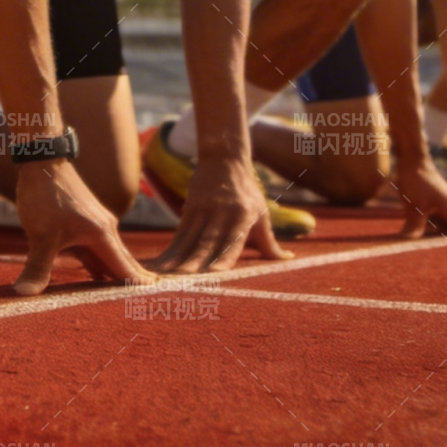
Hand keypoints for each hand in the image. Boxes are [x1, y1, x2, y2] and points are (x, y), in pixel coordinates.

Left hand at [10, 161, 154, 295]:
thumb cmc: (46, 195)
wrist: (43, 160)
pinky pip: (95, 250)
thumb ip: (37, 268)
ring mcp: (94, 225)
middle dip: (133, 282)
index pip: (125, 267)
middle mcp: (105, 229)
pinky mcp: (82, 223)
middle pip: (122, 263)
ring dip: (114, 275)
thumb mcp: (41, 235)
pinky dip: (97, 265)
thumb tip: (22, 295)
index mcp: (102, 234)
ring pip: (107, 256)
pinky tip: (96, 278)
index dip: (138, 285)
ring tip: (124, 299)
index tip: (155, 299)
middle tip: (150, 304)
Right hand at [149, 153, 290, 273]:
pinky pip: (178, 236)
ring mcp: (203, 211)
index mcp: (242, 217)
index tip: (212, 277)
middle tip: (182, 288)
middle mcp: (222, 214)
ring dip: (175, 263)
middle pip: (206, 245)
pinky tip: (158, 267)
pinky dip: (169, 253)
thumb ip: (270, 242)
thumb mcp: (261, 214)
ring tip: (163, 282)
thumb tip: (288, 260)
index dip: (221, 259)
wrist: (223, 159)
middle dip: (193, 267)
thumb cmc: (247, 192)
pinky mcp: (189, 210)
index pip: (231, 242)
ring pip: (188, 242)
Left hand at [394, 153, 446, 238]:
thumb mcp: (415, 206)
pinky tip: (422, 239)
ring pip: (442, 227)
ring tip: (435, 256)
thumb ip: (415, 226)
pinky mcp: (431, 204)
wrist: (410, 158)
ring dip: (438, 238)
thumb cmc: (416, 179)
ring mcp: (441, 207)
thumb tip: (410, 245)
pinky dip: (429, 230)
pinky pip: (433, 221)